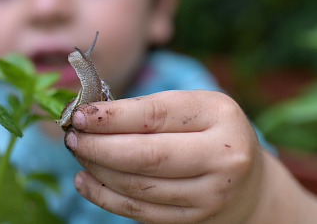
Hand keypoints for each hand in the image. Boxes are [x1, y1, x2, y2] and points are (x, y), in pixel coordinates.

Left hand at [64, 90, 263, 222]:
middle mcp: (221, 156)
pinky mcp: (194, 220)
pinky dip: (104, 196)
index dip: (111, 116)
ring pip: (138, 185)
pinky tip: (84, 180)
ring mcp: (210, 194)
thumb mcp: (191, 107)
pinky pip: (139, 212)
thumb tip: (89, 115)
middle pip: (146, 155)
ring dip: (97, 168)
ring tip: (77, 152)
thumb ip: (147, 109)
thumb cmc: (209, 131)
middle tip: (72, 137)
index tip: (80, 114)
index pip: (155, 115)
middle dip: (99, 146)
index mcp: (219, 115)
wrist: (248, 181)